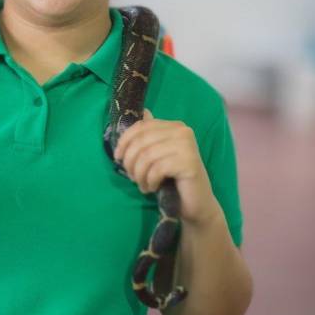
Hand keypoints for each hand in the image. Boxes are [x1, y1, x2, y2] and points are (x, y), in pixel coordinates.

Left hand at [114, 110, 219, 228]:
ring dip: (139, 174)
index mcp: (175, 126)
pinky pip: (157, 169)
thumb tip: (144, 111)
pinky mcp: (189, 163)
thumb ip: (150, 136)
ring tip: (142, 185)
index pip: (141, 126)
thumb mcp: (157, 155)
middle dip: (130, 161)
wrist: (196, 203)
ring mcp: (188, 146)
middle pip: (142, 141)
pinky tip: (152, 187)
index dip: (124, 141)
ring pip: (147, 156)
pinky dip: (150, 180)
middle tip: (132, 177)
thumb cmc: (173, 179)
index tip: (118, 157)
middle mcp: (183, 131)